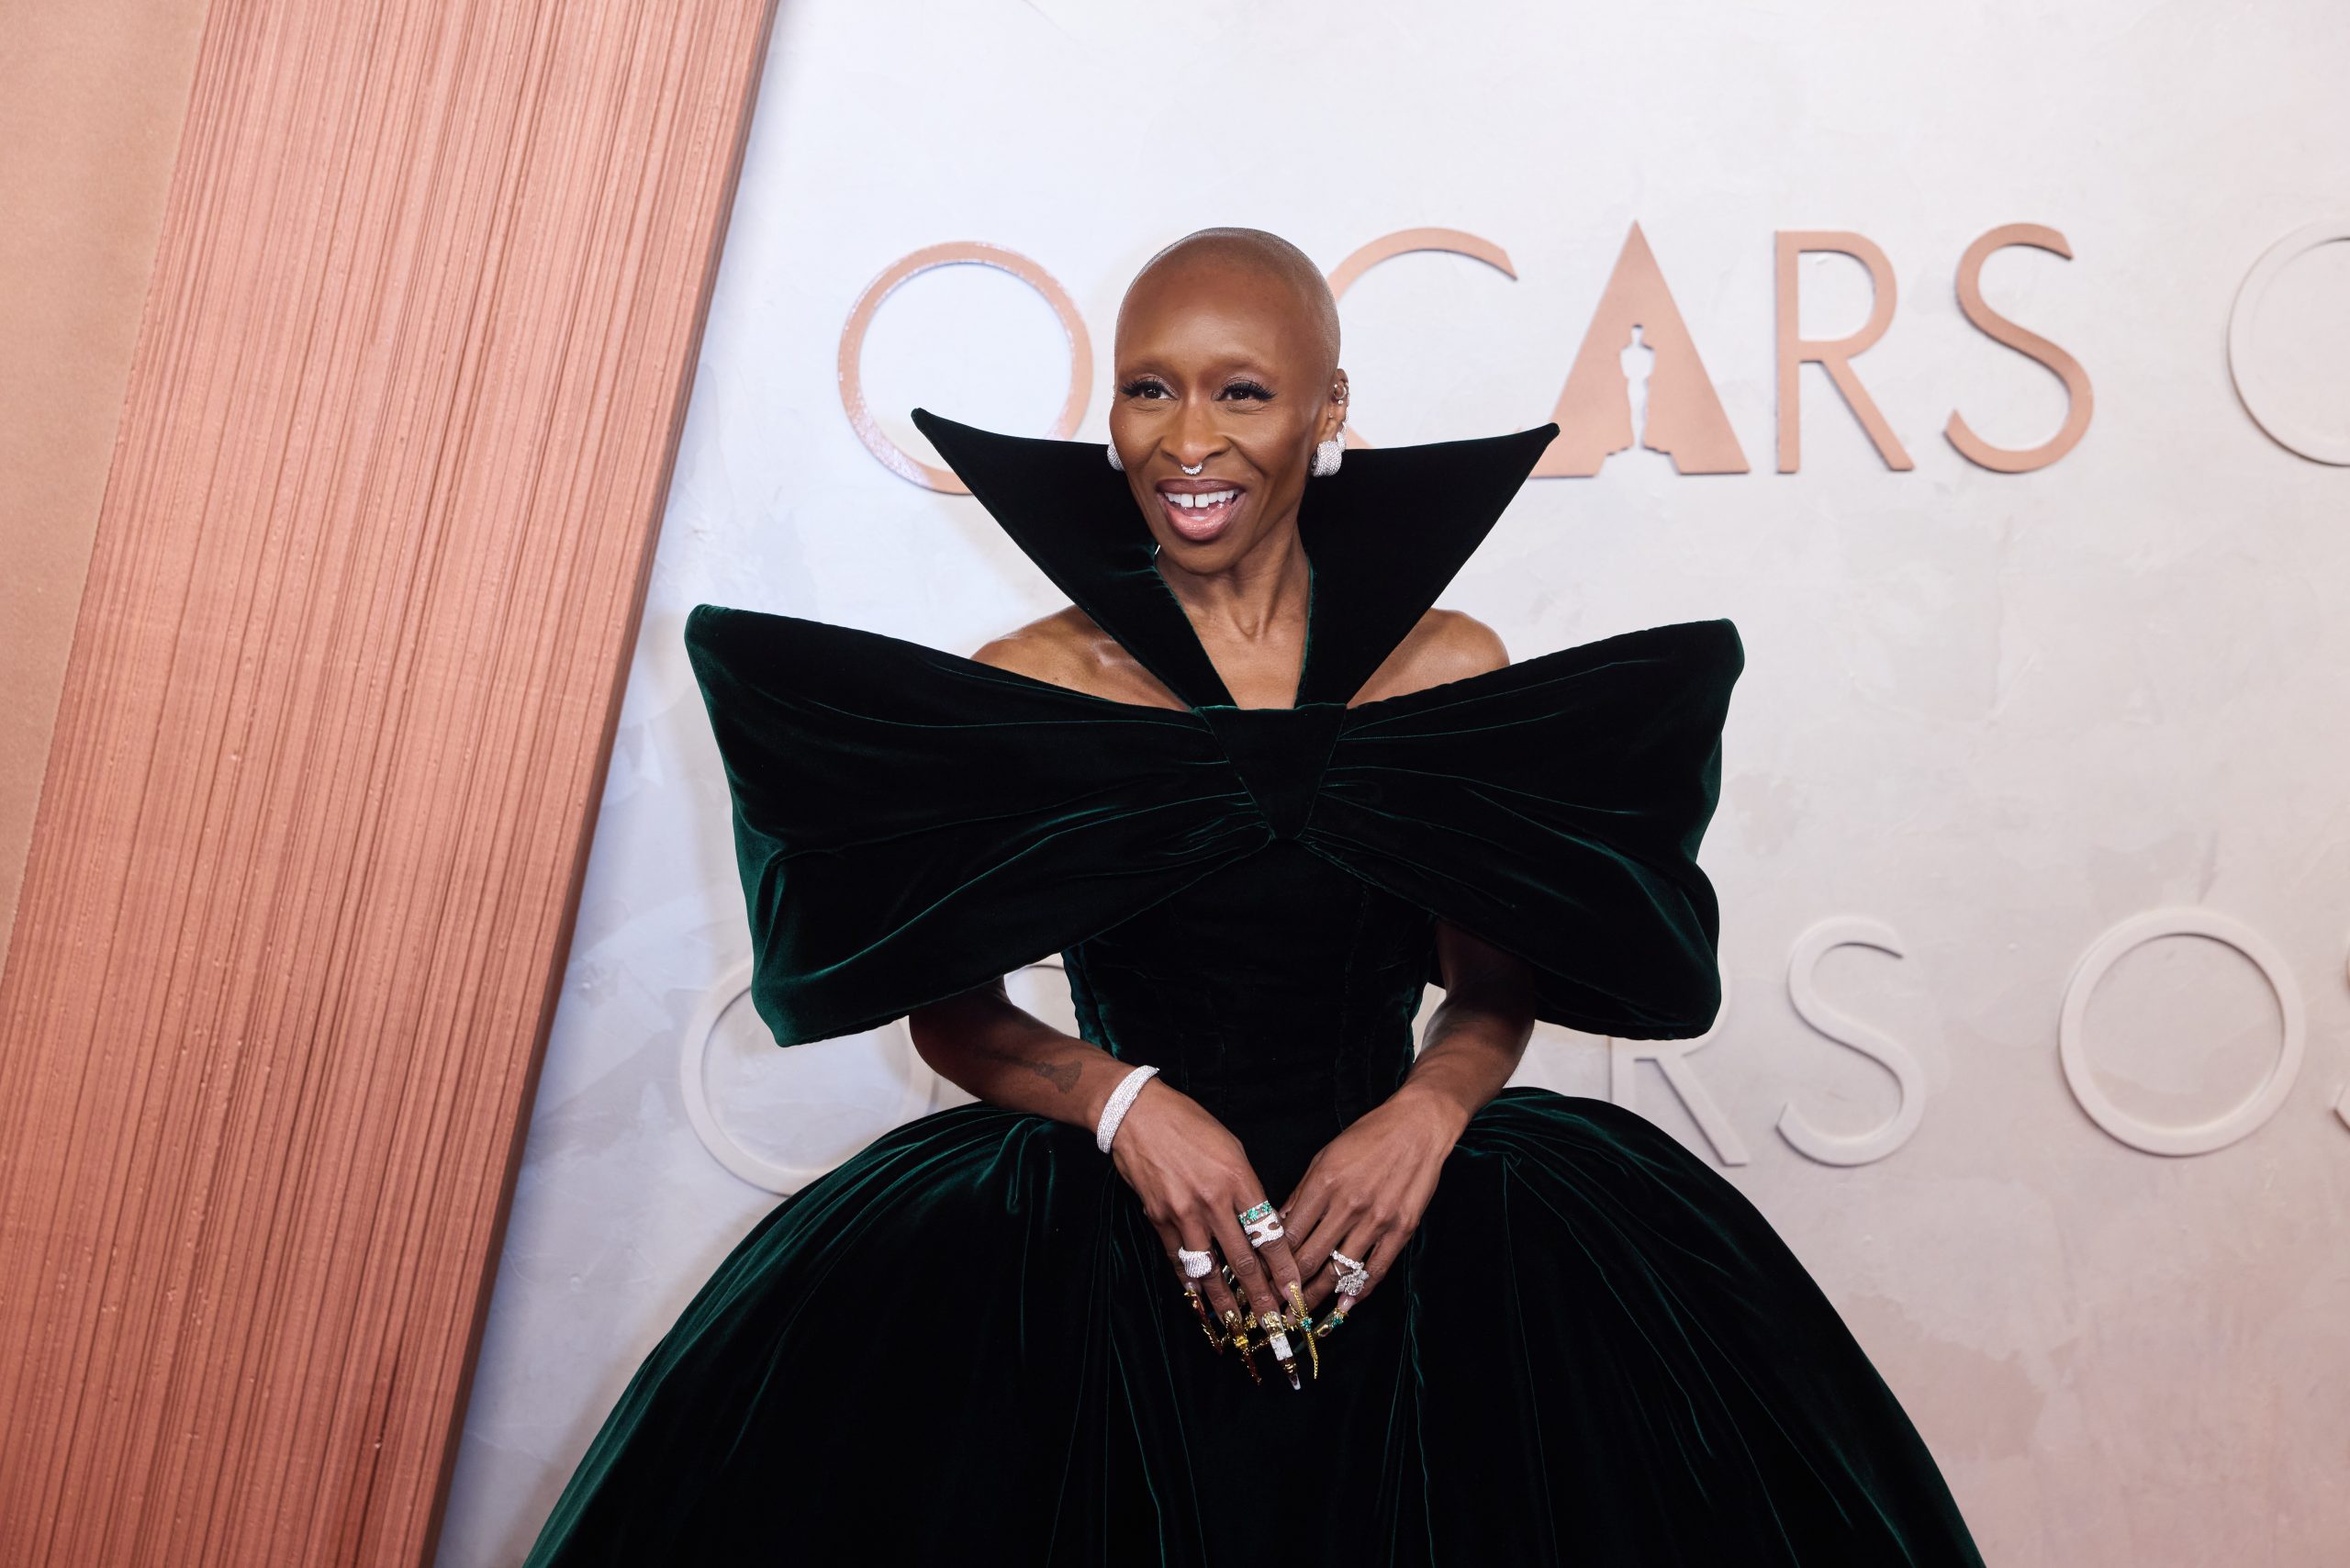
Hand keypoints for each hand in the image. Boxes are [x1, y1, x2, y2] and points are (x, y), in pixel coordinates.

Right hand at [1108, 1078, 1306, 1362]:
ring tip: (1238, 1328)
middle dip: (1261, 1297)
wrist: (1138, 1114)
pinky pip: (1178, 1260)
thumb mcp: (1231, 1149)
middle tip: (1275, 1326)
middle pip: (1243, 1260)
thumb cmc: (1190, 1125)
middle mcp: (1213, 1201)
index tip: (1296, 1293)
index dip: (1284, 1269)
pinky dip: (1190, 1284)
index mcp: (1239, 1179)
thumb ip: (1246, 1189)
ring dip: (1225, 1303)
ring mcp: (1183, 1213)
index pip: (1269, 1234)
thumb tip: (1259, 1226)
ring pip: (1209, 1269)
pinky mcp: (1158, 1219)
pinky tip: (1199, 1304)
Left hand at [1279, 1084, 1467, 1323]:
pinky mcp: (1401, 1229)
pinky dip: (1359, 1291)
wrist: (1418, 1127)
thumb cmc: (1369, 1137)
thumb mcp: (1326, 1156)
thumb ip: (1302, 1193)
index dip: (1273, 1261)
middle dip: (1289, 1288)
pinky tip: (1344, 1306)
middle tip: (1276, 1308)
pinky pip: (1376, 1268)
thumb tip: (1279, 1225)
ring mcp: (1377, 1219)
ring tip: (1302, 1314)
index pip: (1290, 1234)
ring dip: (1318, 1296)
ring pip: (1340, 1269)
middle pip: (1310, 1258)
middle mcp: (1348, 1204)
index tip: (1262, 1279)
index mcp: (1324, 1183)